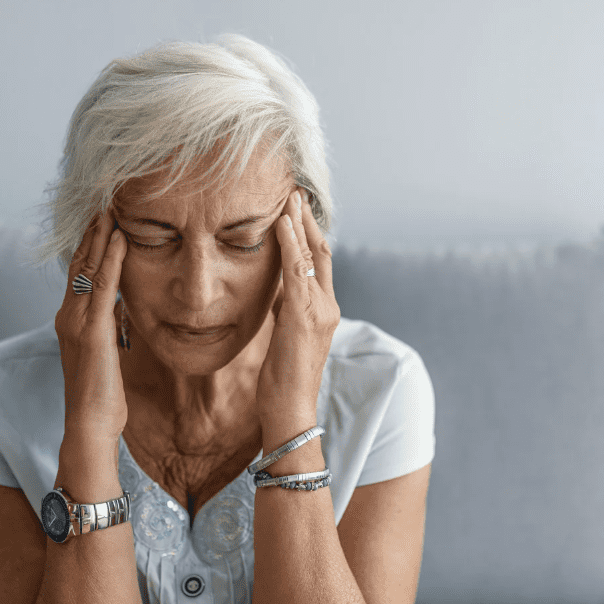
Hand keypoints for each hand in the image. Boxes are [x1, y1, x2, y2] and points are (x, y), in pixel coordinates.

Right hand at [54, 212, 128, 440]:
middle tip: (103, 201)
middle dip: (92, 231)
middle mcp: (68, 315)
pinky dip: (112, 259)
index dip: (89, 244)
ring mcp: (77, 322)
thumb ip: (107, 327)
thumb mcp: (105, 352)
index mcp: (71, 320)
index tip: (101, 219)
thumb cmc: (102, 395)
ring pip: (88, 268)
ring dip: (101, 235)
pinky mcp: (92, 331)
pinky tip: (120, 237)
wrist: (90, 423)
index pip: (79, 273)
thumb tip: (118, 307)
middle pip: (79, 263)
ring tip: (111, 208)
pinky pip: (104, 286)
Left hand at [256, 189, 339, 436]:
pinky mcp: (304, 317)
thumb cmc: (282, 381)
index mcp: (323, 312)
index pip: (320, 264)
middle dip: (309, 221)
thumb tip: (276, 293)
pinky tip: (282, 224)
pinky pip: (298, 272)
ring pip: (313, 256)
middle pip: (322, 252)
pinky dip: (290, 245)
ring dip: (300, 224)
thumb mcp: (284, 337)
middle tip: (296, 192)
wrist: (291, 411)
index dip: (310, 235)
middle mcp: (328, 307)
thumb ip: (285, 312)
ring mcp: (320, 311)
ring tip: (289, 197)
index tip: (297, 210)